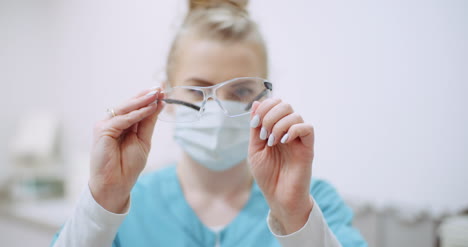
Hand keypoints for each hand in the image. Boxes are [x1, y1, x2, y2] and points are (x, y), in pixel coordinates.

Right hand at [89, 88, 163, 212]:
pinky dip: (137, 114)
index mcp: (121, 125)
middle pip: (129, 105)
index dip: (148, 99)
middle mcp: (112, 123)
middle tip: (160, 89)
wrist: (116, 184)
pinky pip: (122, 119)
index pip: (135, 108)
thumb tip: (159, 104)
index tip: (162, 91)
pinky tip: (149, 108)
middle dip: (145, 96)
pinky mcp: (102, 131)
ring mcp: (105, 126)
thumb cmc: (128, 166)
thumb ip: (148, 122)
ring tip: (157, 95)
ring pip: (125, 109)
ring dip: (142, 101)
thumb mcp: (143, 140)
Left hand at [248, 98, 314, 233]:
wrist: (278, 197)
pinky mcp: (307, 148)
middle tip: (264, 134)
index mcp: (275, 128)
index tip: (255, 123)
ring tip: (272, 142)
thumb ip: (255, 127)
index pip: (275, 104)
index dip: (264, 107)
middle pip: (285, 105)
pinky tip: (283, 142)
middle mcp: (288, 131)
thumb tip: (256, 103)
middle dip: (270, 115)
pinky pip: (307, 128)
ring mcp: (298, 139)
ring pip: (295, 115)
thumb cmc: (267, 175)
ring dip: (278, 125)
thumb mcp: (254, 149)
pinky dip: (293, 130)